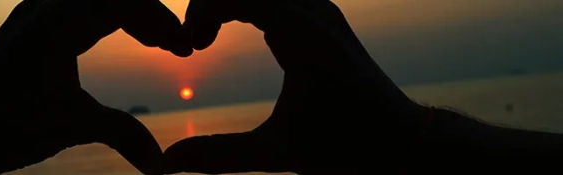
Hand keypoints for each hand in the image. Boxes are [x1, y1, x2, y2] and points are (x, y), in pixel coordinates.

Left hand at [0, 0, 190, 173]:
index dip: (162, 22)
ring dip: (130, 15)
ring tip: (157, 44)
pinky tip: (120, 38)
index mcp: (57, 22)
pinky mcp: (27, 26)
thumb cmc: (5, 129)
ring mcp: (32, 12)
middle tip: (178, 47)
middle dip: (152, 17)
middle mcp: (43, 6)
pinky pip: (79, 5)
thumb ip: (124, 134)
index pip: (125, 2)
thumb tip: (164, 166)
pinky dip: (108, 18)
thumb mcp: (72, 126)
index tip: (186, 51)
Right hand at [165, 0, 427, 173]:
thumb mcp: (278, 153)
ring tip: (204, 37)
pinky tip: (226, 33)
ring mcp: (320, 11)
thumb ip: (220, 154)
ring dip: (225, 3)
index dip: (203, 11)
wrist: (403, 142)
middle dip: (209, 3)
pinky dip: (242, 6)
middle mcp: (314, 12)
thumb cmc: (347, 147)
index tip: (189, 47)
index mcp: (303, 35)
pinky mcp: (321, 19)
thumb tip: (168, 161)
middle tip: (192, 41)